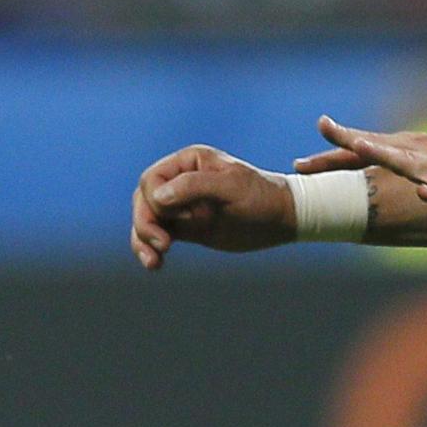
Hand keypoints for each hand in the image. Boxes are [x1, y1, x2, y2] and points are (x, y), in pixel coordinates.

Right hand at [132, 143, 296, 267]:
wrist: (283, 217)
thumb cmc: (261, 196)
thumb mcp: (231, 187)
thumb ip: (194, 187)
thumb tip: (158, 196)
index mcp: (188, 162)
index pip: (152, 180)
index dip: (153, 201)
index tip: (169, 218)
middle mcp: (180, 181)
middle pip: (144, 201)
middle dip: (145, 224)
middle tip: (162, 245)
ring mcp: (181, 205)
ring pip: (147, 220)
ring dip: (143, 240)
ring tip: (153, 262)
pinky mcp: (186, 227)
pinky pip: (158, 236)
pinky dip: (151, 249)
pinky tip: (155, 264)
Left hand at [316, 116, 426, 210]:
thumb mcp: (416, 162)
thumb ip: (385, 163)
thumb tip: (349, 167)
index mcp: (402, 151)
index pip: (359, 151)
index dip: (329, 156)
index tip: (297, 166)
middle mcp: (415, 154)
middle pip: (376, 147)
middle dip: (350, 140)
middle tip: (324, 128)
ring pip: (408, 162)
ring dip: (385, 155)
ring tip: (363, 148)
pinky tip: (425, 194)